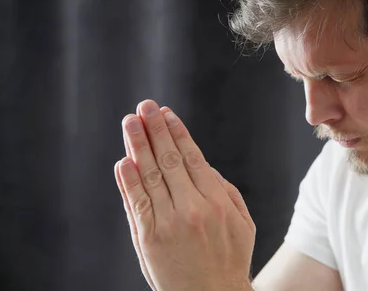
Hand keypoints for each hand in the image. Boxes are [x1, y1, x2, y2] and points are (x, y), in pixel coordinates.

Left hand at [114, 99, 255, 290]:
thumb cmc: (230, 259)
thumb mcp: (244, 223)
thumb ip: (226, 191)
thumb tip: (205, 166)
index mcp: (217, 201)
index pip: (192, 157)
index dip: (177, 133)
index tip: (166, 113)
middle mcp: (192, 208)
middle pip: (169, 160)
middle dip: (155, 129)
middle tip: (144, 107)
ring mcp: (168, 222)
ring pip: (150, 175)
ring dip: (138, 146)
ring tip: (130, 122)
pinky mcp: (149, 238)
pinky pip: (137, 203)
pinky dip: (128, 181)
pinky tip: (123, 160)